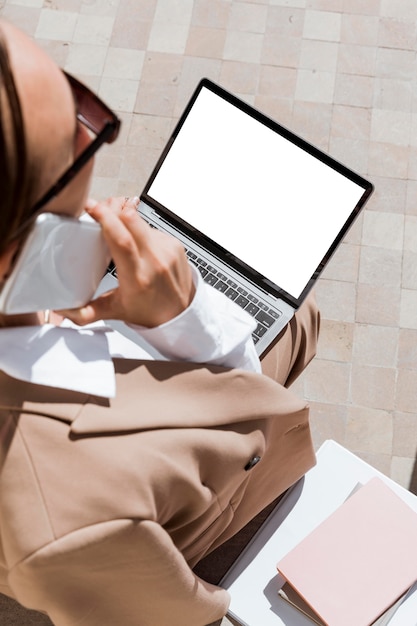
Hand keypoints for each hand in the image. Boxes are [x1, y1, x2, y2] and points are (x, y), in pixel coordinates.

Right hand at [59, 196, 194, 326]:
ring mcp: (167, 250)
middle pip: (131, 219)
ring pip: (140, 220)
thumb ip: (86, 312)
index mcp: (138, 278)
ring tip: (114, 226)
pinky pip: (151, 227)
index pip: (122, 240)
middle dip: (111, 209)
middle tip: (98, 211)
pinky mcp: (175, 244)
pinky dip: (138, 229)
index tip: (92, 208)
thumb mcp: (115, 311)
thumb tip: (63, 310)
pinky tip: (134, 240)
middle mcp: (155, 261)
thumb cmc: (151, 311)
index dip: (106, 218)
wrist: (182, 313)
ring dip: (124, 219)